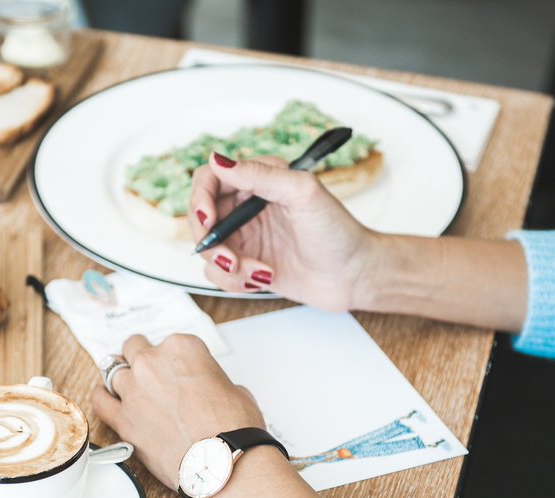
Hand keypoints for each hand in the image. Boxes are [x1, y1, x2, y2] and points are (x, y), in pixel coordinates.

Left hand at [90, 334, 265, 489]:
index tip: (179, 372)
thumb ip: (212, 381)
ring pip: (113, 369)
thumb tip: (209, 391)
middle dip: (143, 359)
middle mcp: (153, 363)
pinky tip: (105, 396)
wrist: (220, 463)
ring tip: (130, 387)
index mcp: (183, 348)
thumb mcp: (235, 390)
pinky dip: (101, 396)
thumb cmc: (233, 428)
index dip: (175, 359)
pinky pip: (99, 400)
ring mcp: (134, 390)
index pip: (171, 342)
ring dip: (122, 376)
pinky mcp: (123, 419)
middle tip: (152, 374)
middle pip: (135, 347)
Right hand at [189, 153, 382, 311]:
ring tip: (258, 272)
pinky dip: (235, 281)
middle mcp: (247, 206)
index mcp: (260, 180)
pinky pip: (220, 274)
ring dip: (227, 266)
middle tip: (230, 258)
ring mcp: (246, 237)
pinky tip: (264, 278)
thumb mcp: (303, 194)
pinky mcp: (247, 264)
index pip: (210, 179)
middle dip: (210, 242)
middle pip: (201, 218)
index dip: (199, 198)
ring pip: (208, 250)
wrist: (355, 276)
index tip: (207, 219)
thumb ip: (261, 174)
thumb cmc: (338, 232)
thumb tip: (219, 160)